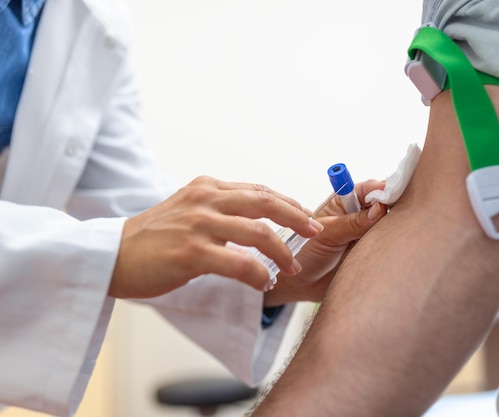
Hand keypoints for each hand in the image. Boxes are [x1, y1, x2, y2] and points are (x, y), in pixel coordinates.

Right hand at [109, 176, 322, 297]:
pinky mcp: (191, 251)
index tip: (307, 217)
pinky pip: (240, 262)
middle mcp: (205, 199)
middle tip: (315, 232)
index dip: (288, 203)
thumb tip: (257, 224)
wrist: (111, 255)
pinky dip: (259, 273)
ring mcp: (198, 224)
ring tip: (292, 267)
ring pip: (258, 231)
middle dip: (297, 218)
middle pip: (266, 202)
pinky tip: (264, 282)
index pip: (258, 190)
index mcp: (207, 188)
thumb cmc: (152, 238)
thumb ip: (220, 211)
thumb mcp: (188, 211)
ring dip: (282, 251)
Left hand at [263, 180, 386, 305]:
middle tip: (398, 215)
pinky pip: (388, 247)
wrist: (301, 283)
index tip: (394, 195)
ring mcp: (368, 234)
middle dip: (394, 208)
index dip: (383, 189)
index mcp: (345, 202)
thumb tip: (379, 209)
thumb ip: (352, 222)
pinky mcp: (373, 252)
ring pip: (390, 226)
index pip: (369, 189)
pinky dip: (392, 248)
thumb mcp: (328, 234)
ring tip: (392, 235)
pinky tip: (391, 250)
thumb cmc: (306, 253)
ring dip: (393, 229)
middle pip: (385, 205)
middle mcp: (359, 216)